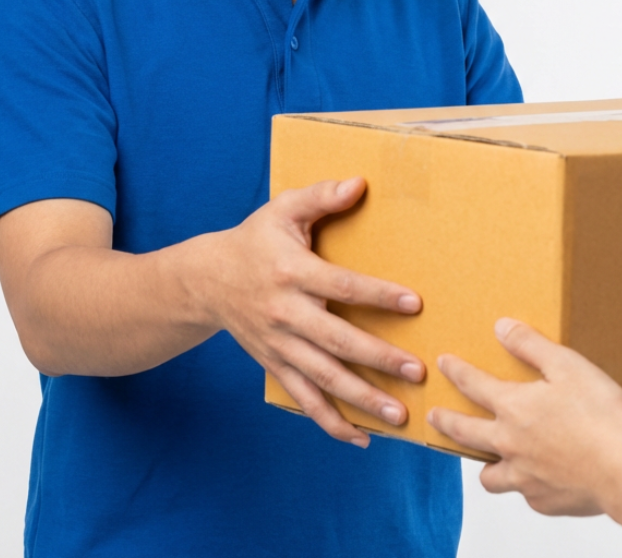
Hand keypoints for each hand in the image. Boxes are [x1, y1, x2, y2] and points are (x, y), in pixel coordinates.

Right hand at [204, 177, 423, 447]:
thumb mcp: (284, 208)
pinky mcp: (275, 365)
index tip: (414, 303)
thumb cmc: (255, 239)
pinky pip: (304, 398)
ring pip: (322, 378)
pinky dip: (330, 421)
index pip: (340, 286)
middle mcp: (285, 313)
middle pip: (335, 342)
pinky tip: (362, 438)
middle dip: (377, 359)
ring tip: (398, 415)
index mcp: (291, 272)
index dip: (377, 295)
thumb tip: (360, 183)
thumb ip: (322, 195)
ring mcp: (279, 344)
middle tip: (416, 371)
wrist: (205, 280)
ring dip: (360, 399)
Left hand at [427, 318, 621, 515]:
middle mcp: (510, 444)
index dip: (456, 371)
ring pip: (490, 476)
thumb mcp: (567, 365)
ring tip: (485, 458)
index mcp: (514, 408)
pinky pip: (524, 493)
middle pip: (465, 433)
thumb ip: (531, 345)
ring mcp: (524, 477)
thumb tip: (501, 327)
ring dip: (484, 464)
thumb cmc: (600, 415)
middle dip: (446, 421)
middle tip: (433, 414)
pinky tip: (538, 478)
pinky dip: (526, 484)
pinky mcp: (543, 501)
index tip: (443, 363)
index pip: (474, 384)